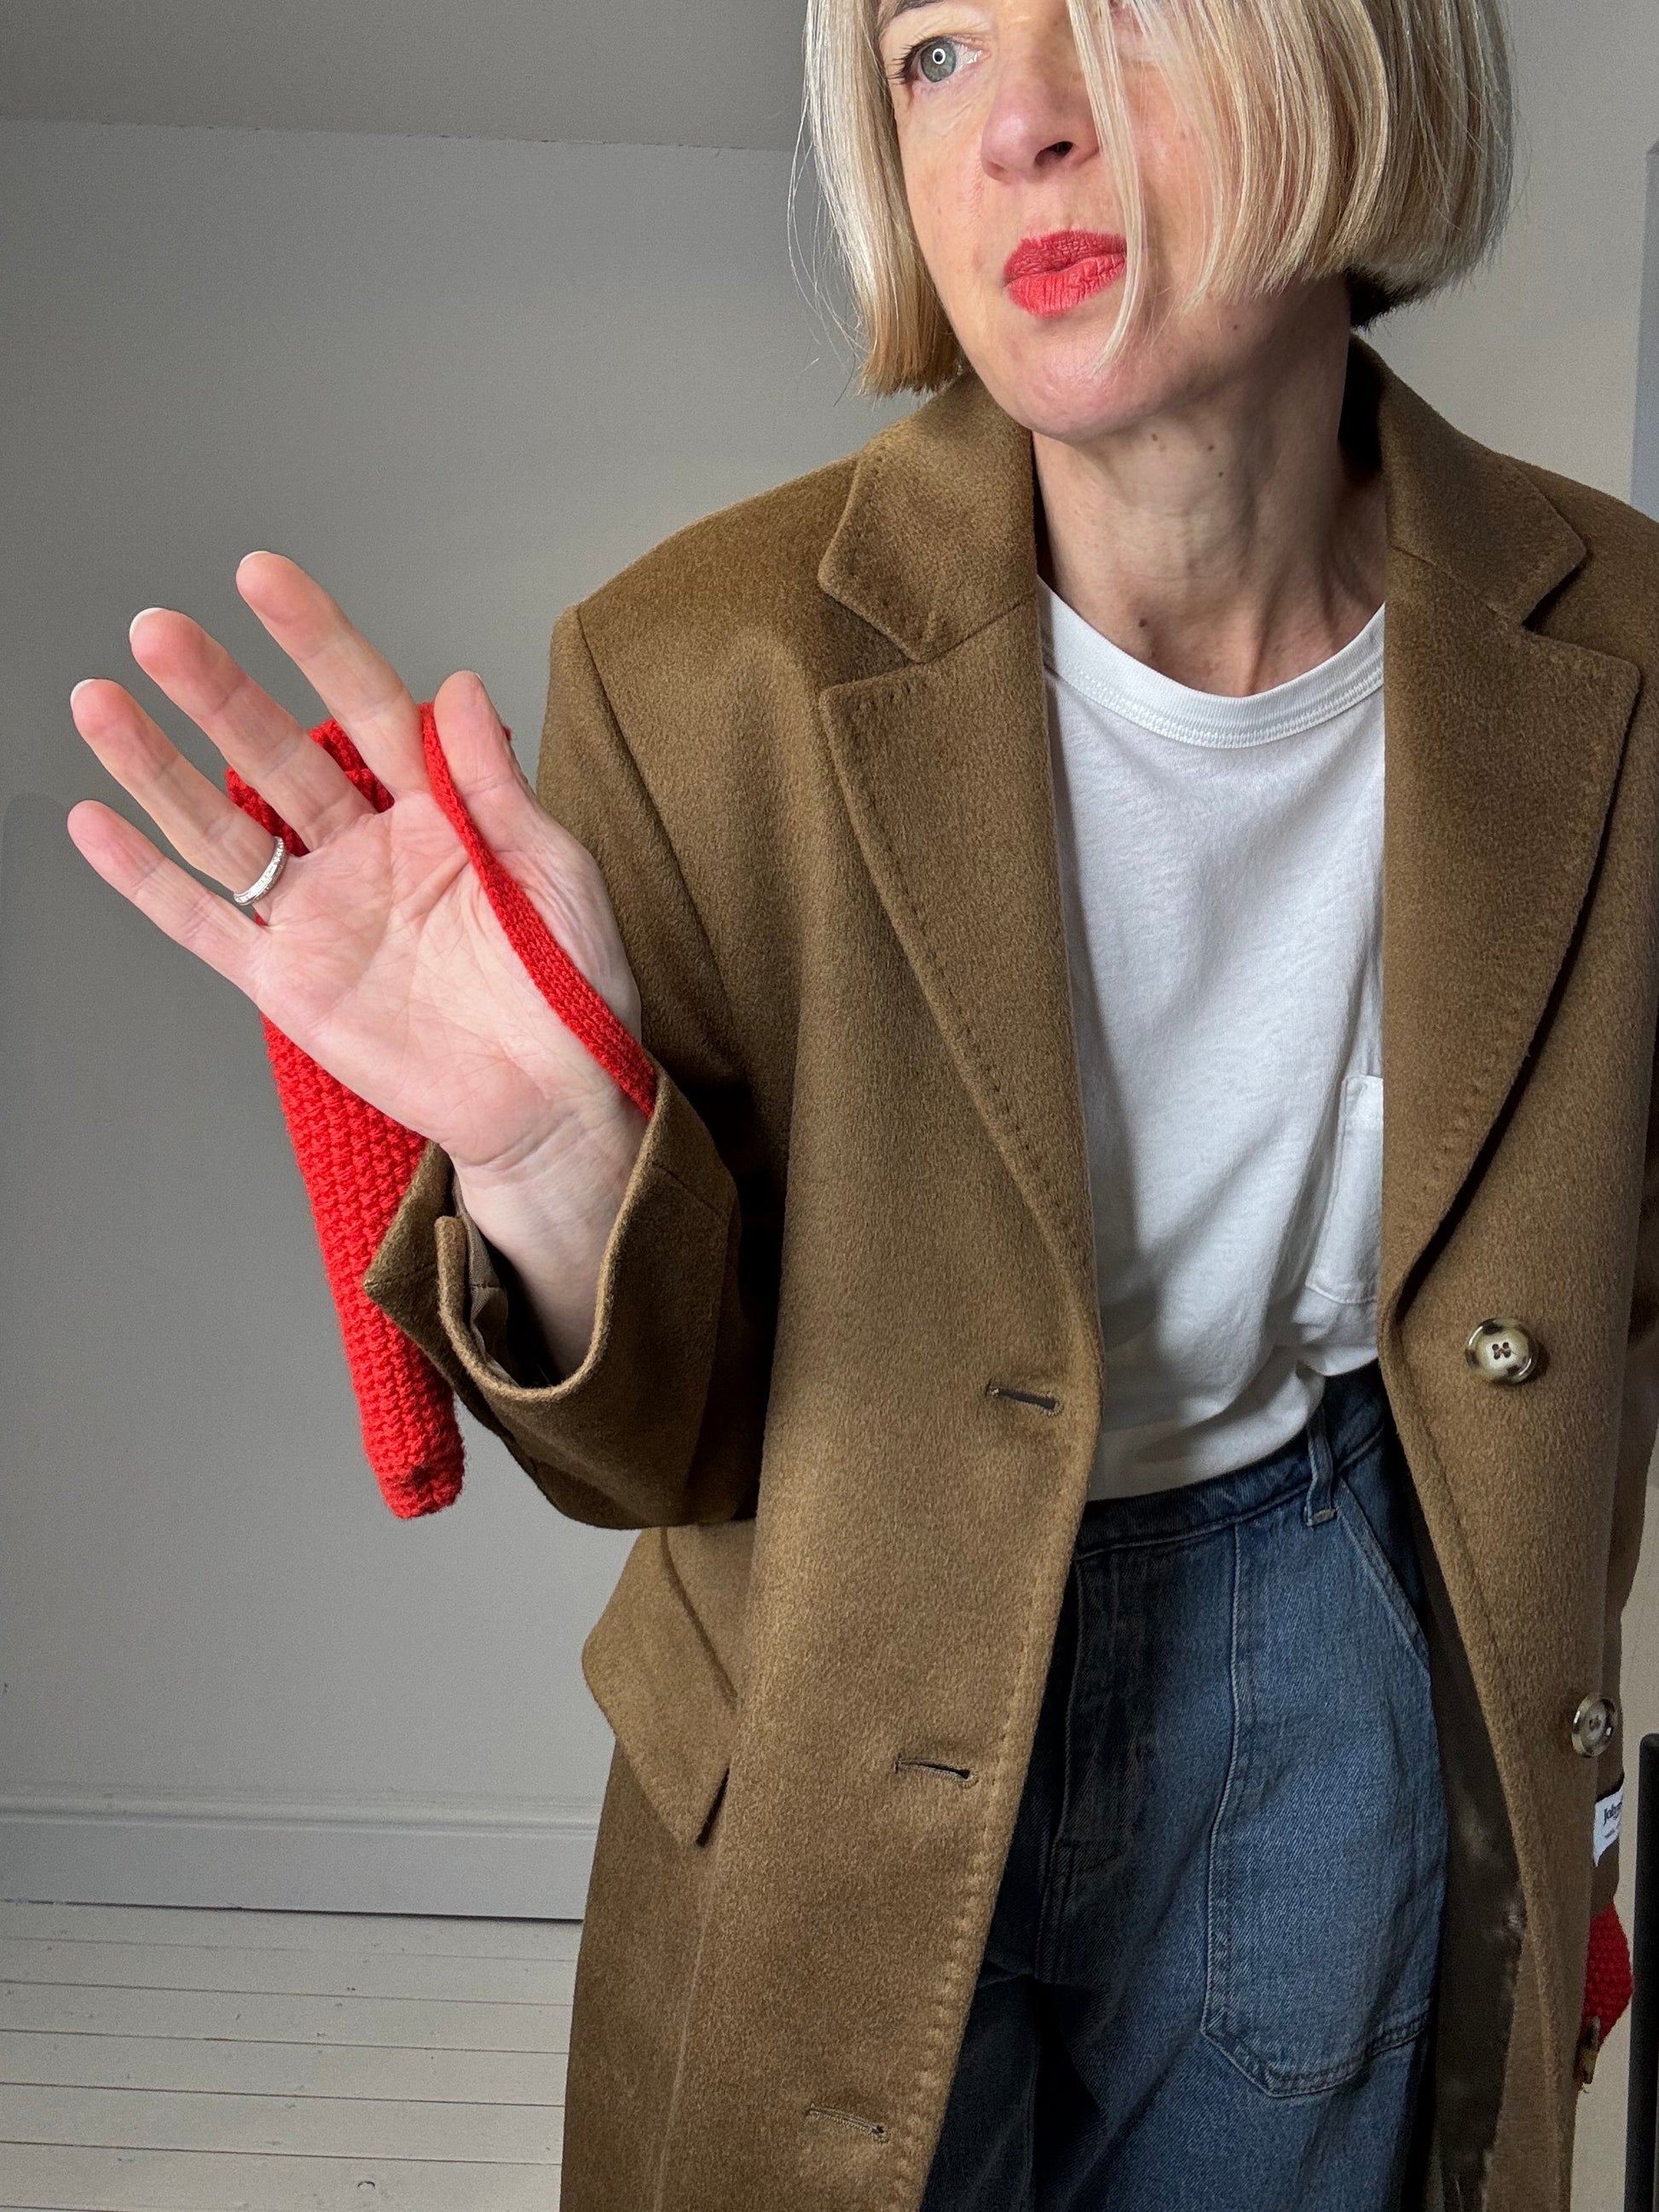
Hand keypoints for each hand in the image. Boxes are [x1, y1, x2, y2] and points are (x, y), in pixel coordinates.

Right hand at [68, 553, 644, 1189]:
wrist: (555, 1101)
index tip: (261, 577)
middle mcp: (366, 854)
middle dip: (216, 691)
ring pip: (222, 826)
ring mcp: (321, 916)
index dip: (315, 640)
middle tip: (160, 629)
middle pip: (276, 754)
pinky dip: (146, 878)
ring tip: (101, 699)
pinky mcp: (288, 984)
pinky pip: (204, 922)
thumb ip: (496, 784)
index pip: (366, 707)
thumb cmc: (572, 987)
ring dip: (158, 765)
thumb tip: (456, 684)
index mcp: (436, 815)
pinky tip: (97, 823)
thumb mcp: (554, 870)